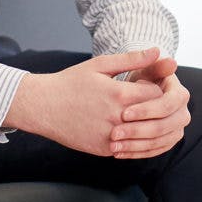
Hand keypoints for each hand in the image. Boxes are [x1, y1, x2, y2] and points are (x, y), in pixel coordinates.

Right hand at [4, 49, 163, 155]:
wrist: (43, 107)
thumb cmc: (71, 82)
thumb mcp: (100, 65)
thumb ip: (132, 59)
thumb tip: (159, 51)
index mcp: (120, 94)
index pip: (158, 94)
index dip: (152, 88)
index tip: (139, 85)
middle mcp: (119, 118)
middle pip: (154, 115)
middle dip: (151, 106)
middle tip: (136, 99)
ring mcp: (112, 137)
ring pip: (145, 134)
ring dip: (142, 123)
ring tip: (128, 111)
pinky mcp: (105, 150)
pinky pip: (130, 146)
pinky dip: (129, 136)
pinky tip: (117, 124)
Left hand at [111, 51, 190, 159]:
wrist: (135, 96)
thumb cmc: (136, 79)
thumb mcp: (140, 69)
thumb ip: (150, 63)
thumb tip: (170, 60)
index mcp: (180, 93)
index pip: (168, 104)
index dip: (147, 110)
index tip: (124, 113)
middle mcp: (183, 113)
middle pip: (165, 126)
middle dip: (139, 130)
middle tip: (115, 133)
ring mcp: (176, 129)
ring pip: (159, 142)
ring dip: (135, 145)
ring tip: (113, 145)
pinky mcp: (167, 142)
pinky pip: (154, 151)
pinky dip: (136, 153)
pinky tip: (118, 152)